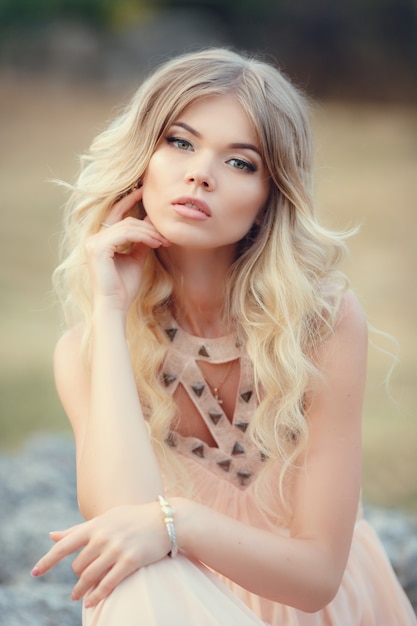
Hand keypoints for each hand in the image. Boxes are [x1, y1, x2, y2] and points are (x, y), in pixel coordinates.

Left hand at [31, 503, 169, 607]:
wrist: (166, 520)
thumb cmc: (133, 518)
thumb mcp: (106, 518)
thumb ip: (78, 529)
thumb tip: (51, 536)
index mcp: (95, 525)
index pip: (65, 544)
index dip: (48, 560)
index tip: (35, 572)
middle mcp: (103, 536)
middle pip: (78, 565)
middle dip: (78, 575)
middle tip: (80, 582)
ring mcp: (117, 549)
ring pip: (90, 576)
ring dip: (82, 590)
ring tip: (78, 597)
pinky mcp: (130, 561)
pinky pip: (108, 584)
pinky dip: (97, 595)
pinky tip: (91, 602)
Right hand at [86, 187, 170, 312]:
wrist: (115, 306)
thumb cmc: (124, 288)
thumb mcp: (136, 259)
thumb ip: (141, 242)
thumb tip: (152, 227)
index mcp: (100, 240)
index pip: (115, 214)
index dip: (129, 200)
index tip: (145, 191)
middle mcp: (93, 238)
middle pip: (125, 219)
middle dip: (148, 224)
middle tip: (166, 234)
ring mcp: (93, 242)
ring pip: (127, 225)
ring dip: (149, 232)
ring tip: (163, 241)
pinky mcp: (98, 248)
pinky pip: (125, 233)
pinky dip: (143, 236)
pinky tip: (156, 243)